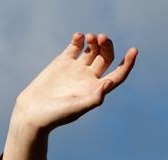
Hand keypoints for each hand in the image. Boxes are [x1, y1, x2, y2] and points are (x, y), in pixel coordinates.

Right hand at [12, 32, 137, 133]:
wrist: (34, 111)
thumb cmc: (56, 115)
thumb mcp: (77, 108)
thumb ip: (94, 98)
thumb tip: (109, 84)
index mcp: (97, 90)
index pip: (118, 75)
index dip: (128, 64)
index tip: (134, 50)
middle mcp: (89, 79)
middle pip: (106, 58)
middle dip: (107, 46)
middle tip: (101, 38)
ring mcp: (77, 69)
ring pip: (92, 49)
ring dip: (94, 40)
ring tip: (90, 37)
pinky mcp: (63, 62)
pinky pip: (75, 46)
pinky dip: (79, 39)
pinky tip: (78, 37)